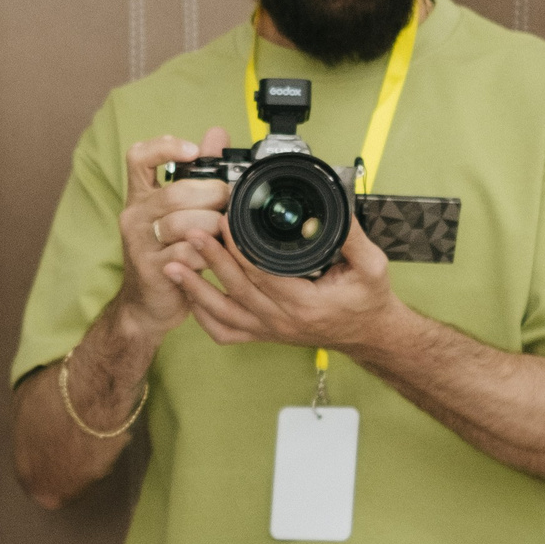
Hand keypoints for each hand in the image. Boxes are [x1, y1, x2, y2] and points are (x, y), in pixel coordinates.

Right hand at [115, 128, 232, 339]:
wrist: (146, 304)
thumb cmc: (167, 252)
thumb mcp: (179, 211)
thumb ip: (198, 173)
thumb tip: (216, 135)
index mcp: (141, 196)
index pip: (138, 157)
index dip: (165, 147)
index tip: (193, 151)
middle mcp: (134, 215)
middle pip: (174, 192)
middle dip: (211, 195)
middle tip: (229, 202)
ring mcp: (139, 243)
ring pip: (182, 223)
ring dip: (213, 226)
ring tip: (224, 232)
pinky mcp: (150, 269)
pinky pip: (185, 253)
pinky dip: (207, 253)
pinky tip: (214, 255)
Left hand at [173, 203, 405, 356]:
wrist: (369, 334)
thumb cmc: (368, 300)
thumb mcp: (372, 266)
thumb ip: (351, 237)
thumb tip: (332, 208)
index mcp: (305, 304)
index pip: (263, 274)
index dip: (240, 248)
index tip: (224, 221)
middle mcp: (282, 321)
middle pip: (236, 290)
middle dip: (210, 260)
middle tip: (190, 232)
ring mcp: (269, 330)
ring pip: (222, 314)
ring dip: (195, 289)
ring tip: (172, 265)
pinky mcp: (263, 335)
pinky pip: (224, 331)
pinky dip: (202, 316)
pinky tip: (188, 295)